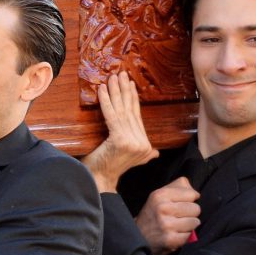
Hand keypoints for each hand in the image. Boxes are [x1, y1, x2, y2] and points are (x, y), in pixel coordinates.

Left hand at [82, 72, 158, 192]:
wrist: (99, 180)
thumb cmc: (107, 167)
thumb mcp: (131, 160)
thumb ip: (145, 155)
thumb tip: (156, 153)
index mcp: (145, 145)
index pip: (137, 117)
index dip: (133, 99)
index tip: (129, 83)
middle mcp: (142, 143)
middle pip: (131, 111)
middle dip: (125, 91)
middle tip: (121, 74)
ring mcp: (133, 142)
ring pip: (122, 111)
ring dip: (116, 92)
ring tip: (112, 78)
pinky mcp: (120, 139)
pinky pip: (112, 116)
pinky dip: (106, 101)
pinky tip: (102, 89)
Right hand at [134, 177, 200, 254]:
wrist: (138, 237)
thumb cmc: (154, 214)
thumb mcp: (160, 195)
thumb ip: (179, 186)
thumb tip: (196, 193)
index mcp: (160, 195)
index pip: (192, 194)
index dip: (189, 200)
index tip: (180, 205)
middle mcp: (162, 208)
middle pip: (196, 209)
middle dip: (190, 214)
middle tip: (177, 217)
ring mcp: (166, 225)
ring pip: (195, 222)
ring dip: (189, 226)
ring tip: (177, 226)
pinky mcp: (171, 240)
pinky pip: (191, 235)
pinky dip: (186, 236)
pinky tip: (176, 235)